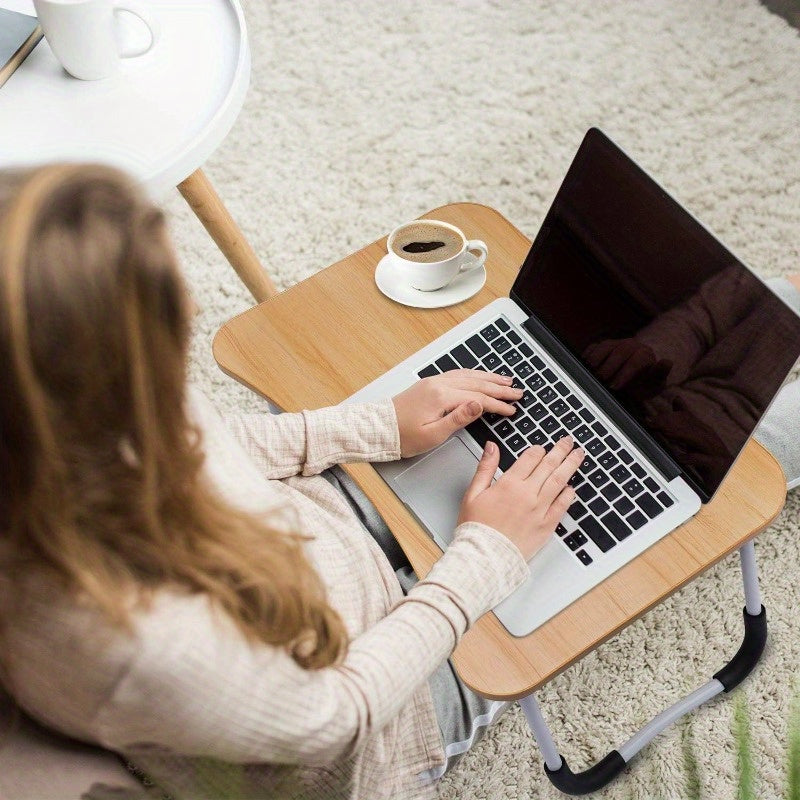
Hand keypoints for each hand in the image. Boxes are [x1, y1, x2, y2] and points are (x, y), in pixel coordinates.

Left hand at [392, 369, 522, 457]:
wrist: (378, 429)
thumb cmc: (403, 436)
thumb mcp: (433, 434)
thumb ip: (458, 418)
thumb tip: (478, 405)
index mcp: (441, 397)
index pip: (478, 398)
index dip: (497, 404)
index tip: (512, 409)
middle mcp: (438, 384)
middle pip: (476, 383)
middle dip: (499, 388)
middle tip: (517, 392)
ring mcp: (433, 382)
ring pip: (468, 375)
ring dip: (488, 378)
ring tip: (505, 380)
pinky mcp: (429, 384)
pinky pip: (457, 374)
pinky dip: (473, 375)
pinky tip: (480, 376)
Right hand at [458, 436, 582, 559]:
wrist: (484, 557)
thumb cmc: (477, 528)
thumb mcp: (473, 493)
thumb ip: (485, 467)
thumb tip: (491, 447)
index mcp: (509, 484)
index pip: (530, 458)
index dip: (538, 449)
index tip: (542, 447)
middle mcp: (527, 494)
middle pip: (549, 465)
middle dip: (561, 450)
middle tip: (569, 441)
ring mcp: (540, 510)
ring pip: (560, 481)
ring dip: (571, 465)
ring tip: (579, 455)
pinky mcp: (546, 526)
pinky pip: (562, 505)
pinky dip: (569, 494)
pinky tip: (572, 487)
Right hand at [583, 338, 671, 399]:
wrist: (635, 376)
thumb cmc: (644, 383)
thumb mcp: (655, 383)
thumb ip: (661, 374)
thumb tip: (667, 362)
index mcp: (645, 354)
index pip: (636, 361)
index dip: (625, 374)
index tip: (615, 386)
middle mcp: (631, 345)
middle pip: (619, 352)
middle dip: (609, 368)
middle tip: (601, 381)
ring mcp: (616, 343)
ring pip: (605, 347)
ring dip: (596, 361)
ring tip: (591, 375)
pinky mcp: (603, 345)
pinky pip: (594, 347)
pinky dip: (588, 356)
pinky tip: (584, 368)